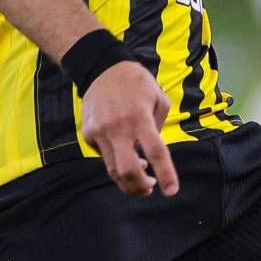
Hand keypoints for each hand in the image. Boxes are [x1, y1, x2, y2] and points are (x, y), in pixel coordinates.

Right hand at [79, 61, 179, 196]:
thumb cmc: (136, 83)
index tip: (171, 191)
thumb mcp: (158, 98)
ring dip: (128, 181)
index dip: (165, 174)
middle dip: (140, 187)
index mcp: (140, 117)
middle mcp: (119, 127)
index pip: (156, 151)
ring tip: (140, 179)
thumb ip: (159, 127)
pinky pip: (104, 157)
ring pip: (113, 169)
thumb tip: (151, 154)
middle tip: (149, 189)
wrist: (101, 68)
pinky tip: (122, 153)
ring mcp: (101, 131)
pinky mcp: (89, 134)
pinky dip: (116, 162)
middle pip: (128, 169)